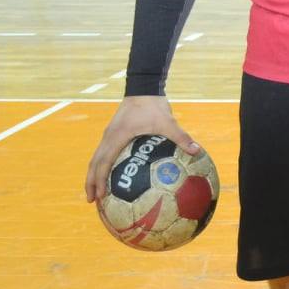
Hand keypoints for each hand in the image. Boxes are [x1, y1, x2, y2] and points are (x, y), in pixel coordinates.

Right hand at [84, 95, 200, 202]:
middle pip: (93, 164)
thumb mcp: (169, 122)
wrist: (143, 88)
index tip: (98, 196)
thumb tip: (197, 151)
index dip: (99, 181)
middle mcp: (108, 137)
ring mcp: (109, 134)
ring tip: (96, 192)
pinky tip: (112, 174)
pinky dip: (102, 165)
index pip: (103, 163)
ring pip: (96, 158)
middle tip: (91, 201)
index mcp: (117, 137)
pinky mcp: (114, 132)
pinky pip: (104, 152)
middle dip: (91, 183)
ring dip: (94, 175)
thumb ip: (181, 137)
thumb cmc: (153, 105)